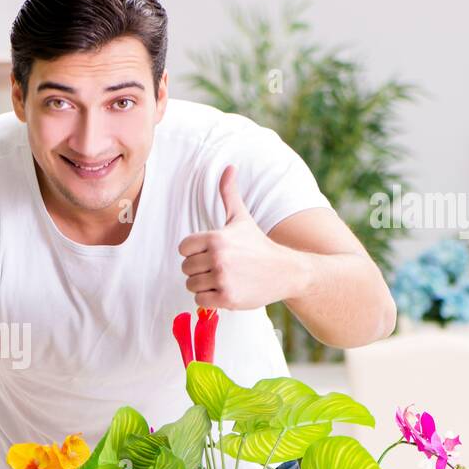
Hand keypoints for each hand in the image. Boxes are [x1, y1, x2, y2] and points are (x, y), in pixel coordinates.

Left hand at [178, 165, 303, 308]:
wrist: (285, 271)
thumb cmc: (258, 245)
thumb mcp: (241, 218)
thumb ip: (229, 194)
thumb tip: (229, 167)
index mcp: (216, 237)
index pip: (183, 248)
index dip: (194, 252)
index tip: (210, 253)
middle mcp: (217, 257)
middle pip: (186, 268)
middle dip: (199, 270)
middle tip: (218, 268)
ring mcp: (222, 278)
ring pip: (191, 285)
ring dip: (203, 285)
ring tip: (222, 278)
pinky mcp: (227, 297)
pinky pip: (199, 301)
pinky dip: (208, 299)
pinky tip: (224, 290)